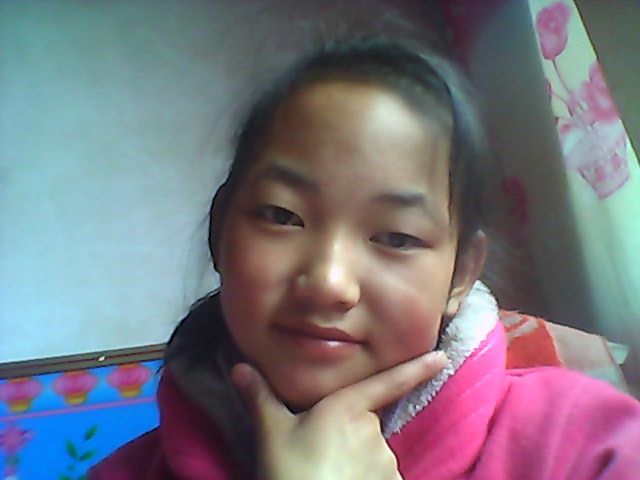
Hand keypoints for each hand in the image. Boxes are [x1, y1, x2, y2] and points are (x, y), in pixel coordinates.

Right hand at [231, 351, 447, 479]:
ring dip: (356, 460)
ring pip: (373, 453)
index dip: (415, 369)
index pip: (386, 383)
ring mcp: (385, 462)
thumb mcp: (271, 434)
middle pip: (365, 424)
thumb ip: (260, 398)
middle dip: (348, 434)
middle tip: (317, 453)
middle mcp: (371, 431)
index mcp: (345, 408)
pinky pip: (380, 478)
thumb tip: (239, 366)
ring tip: (326, 474)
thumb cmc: (289, 472)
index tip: (441, 357)